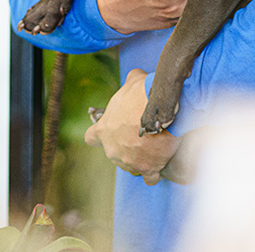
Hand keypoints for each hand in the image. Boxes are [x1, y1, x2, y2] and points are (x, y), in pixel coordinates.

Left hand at [84, 69, 180, 183]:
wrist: (162, 111)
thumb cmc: (143, 95)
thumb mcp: (132, 82)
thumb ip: (129, 82)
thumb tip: (135, 76)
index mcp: (104, 130)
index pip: (92, 138)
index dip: (100, 136)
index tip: (110, 134)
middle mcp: (112, 149)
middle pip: (115, 153)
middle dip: (126, 147)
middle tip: (141, 136)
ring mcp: (128, 162)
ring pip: (132, 166)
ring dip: (140, 159)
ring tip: (154, 147)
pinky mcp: (147, 169)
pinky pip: (150, 177)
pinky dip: (154, 173)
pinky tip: (160, 166)